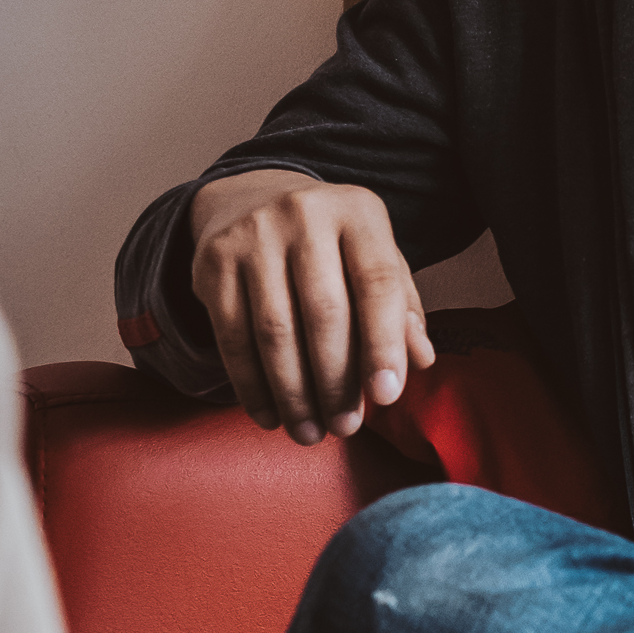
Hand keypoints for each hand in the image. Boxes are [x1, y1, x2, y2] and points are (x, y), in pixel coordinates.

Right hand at [188, 168, 435, 442]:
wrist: (252, 200)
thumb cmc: (332, 247)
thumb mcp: (374, 260)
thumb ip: (402, 308)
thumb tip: (421, 361)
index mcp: (359, 212)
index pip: (378, 283)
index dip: (384, 344)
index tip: (386, 396)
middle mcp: (304, 213)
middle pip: (323, 313)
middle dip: (336, 382)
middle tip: (345, 427)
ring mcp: (253, 235)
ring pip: (275, 332)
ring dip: (294, 394)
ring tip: (309, 432)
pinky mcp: (213, 261)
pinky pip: (231, 336)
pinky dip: (251, 385)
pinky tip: (269, 416)